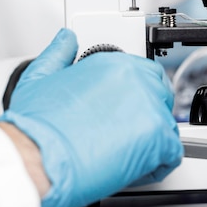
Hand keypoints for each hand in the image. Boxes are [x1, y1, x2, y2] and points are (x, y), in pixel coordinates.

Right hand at [0, 28, 182, 206]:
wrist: (34, 156)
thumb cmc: (35, 126)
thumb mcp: (39, 76)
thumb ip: (58, 54)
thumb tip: (66, 40)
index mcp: (114, 64)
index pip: (144, 75)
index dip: (135, 98)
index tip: (123, 113)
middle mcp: (135, 80)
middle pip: (160, 96)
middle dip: (147, 116)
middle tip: (124, 135)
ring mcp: (149, 107)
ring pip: (166, 125)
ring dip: (150, 141)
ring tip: (121, 152)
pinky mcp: (157, 137)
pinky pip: (171, 152)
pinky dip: (156, 164)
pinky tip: (130, 167)